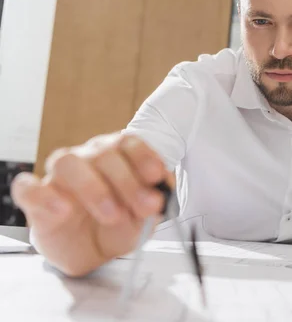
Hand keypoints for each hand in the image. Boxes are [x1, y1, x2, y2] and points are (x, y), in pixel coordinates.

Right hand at [11, 133, 173, 276]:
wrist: (89, 252)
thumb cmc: (117, 226)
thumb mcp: (143, 220)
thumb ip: (152, 208)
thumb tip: (160, 197)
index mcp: (117, 157)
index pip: (128, 142)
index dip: (145, 156)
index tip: (158, 176)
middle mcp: (87, 159)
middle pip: (103, 153)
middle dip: (128, 181)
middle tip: (145, 207)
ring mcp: (58, 177)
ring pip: (67, 162)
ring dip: (93, 187)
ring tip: (112, 214)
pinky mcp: (35, 199)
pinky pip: (28, 187)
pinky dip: (44, 196)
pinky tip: (63, 210)